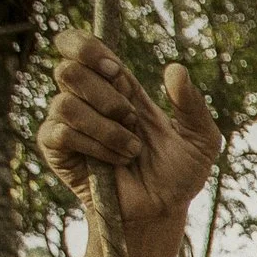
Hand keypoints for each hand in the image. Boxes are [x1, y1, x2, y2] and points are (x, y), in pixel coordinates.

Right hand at [38, 30, 218, 229]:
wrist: (162, 210)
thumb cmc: (179, 173)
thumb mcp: (201, 138)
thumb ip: (192, 104)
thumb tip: (175, 68)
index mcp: (116, 85)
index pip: (79, 45)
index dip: (87, 47)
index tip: (114, 69)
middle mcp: (87, 98)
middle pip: (67, 68)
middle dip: (106, 96)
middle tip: (132, 119)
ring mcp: (67, 122)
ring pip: (65, 103)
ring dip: (107, 128)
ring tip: (132, 150)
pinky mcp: (55, 148)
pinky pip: (61, 132)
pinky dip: (96, 146)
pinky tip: (115, 162)